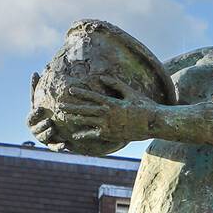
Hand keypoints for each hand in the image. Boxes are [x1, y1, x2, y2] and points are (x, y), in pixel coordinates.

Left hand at [28, 74, 157, 156]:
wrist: (153, 123)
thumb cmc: (144, 106)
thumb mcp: (131, 92)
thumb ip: (115, 84)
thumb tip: (102, 76)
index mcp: (112, 103)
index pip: (93, 96)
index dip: (81, 92)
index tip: (70, 89)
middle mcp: (108, 114)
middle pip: (86, 109)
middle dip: (72, 107)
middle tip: (59, 105)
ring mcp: (108, 125)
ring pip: (87, 121)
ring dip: (75, 118)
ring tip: (64, 116)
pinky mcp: (111, 135)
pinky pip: (94, 135)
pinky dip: (84, 135)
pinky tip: (75, 136)